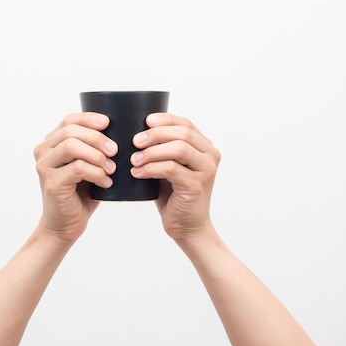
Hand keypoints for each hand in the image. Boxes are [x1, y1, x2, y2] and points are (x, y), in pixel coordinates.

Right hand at [33, 112, 117, 241]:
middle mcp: (43, 152)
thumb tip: (121, 131)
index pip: (69, 120)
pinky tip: (106, 182)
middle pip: (71, 131)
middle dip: (97, 138)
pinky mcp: (52, 182)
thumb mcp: (88, 165)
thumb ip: (93, 148)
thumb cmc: (80, 194)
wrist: (65, 225)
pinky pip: (77, 168)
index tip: (108, 123)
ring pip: (72, 146)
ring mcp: (45, 167)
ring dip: (97, 156)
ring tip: (111, 169)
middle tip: (115, 151)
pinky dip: (96, 173)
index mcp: (51, 143)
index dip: (89, 118)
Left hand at [130, 113, 220, 240]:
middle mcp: (210, 156)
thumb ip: (163, 149)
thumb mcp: (170, 166)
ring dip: (152, 152)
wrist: (187, 226)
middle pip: (182, 133)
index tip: (145, 121)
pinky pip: (171, 169)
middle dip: (155, 134)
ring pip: (178, 148)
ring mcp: (206, 171)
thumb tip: (137, 132)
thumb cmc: (175, 195)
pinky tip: (138, 172)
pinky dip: (151, 168)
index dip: (165, 119)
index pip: (186, 123)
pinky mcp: (196, 186)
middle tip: (135, 141)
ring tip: (134, 159)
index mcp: (205, 147)